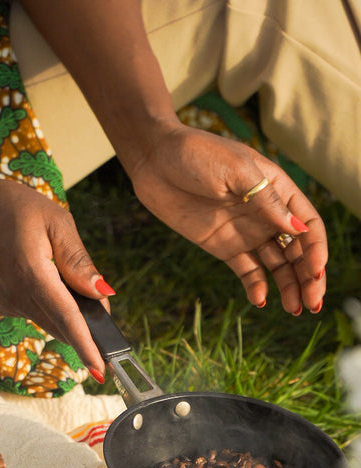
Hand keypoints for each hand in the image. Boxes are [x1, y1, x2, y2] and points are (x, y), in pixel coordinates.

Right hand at [0, 173, 112, 378]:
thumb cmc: (14, 209)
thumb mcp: (55, 222)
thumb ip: (78, 261)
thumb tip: (102, 293)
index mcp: (32, 273)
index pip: (65, 317)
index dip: (85, 345)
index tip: (100, 370)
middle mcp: (17, 295)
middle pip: (61, 325)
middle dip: (86, 329)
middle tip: (104, 320)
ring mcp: (6, 304)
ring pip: (50, 321)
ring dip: (68, 314)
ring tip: (68, 281)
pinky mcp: (1, 306)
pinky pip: (35, 313)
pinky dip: (49, 305)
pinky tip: (43, 280)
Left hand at [129, 120, 326, 314]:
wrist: (155, 161)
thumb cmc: (197, 154)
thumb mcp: (236, 170)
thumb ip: (267, 200)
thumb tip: (299, 230)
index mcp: (278, 189)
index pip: (309, 224)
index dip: (316, 249)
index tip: (316, 272)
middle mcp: (267, 214)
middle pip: (297, 250)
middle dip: (308, 277)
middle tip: (312, 305)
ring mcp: (247, 232)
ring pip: (277, 264)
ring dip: (289, 287)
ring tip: (295, 310)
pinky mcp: (225, 247)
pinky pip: (247, 271)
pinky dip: (256, 286)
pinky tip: (260, 300)